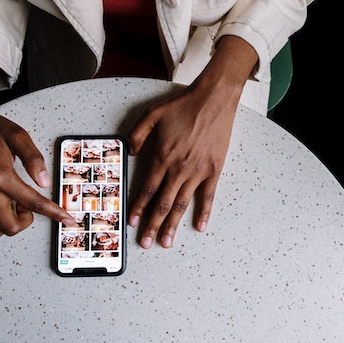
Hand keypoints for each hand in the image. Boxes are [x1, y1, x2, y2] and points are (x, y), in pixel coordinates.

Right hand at [0, 56, 74, 237]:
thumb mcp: (18, 136)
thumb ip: (34, 159)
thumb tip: (45, 181)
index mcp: (0, 176)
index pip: (34, 204)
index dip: (54, 213)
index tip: (67, 220)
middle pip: (12, 227)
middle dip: (27, 219)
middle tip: (29, 201)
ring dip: (9, 222)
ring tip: (14, 202)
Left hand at [127, 36, 257, 247]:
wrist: (214, 99)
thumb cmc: (183, 105)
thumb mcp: (152, 114)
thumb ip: (137, 134)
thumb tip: (129, 152)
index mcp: (162, 157)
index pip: (148, 189)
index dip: (139, 207)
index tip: (132, 223)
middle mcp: (179, 168)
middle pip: (163, 203)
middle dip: (152, 224)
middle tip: (146, 243)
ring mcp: (198, 171)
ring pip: (182, 204)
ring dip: (173, 224)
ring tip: (166, 242)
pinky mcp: (214, 170)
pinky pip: (208, 196)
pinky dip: (205, 213)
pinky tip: (200, 226)